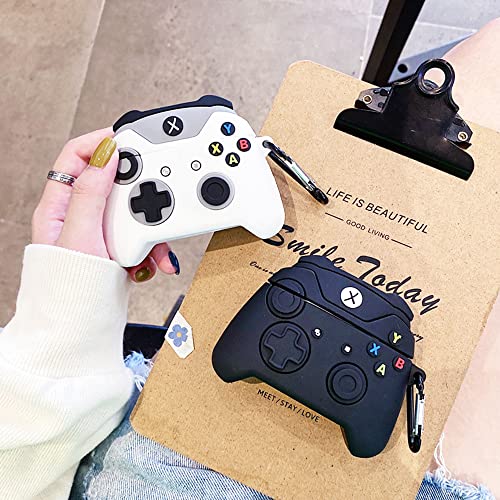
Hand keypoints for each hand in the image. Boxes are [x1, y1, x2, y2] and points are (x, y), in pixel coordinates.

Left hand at [32, 128, 179, 281]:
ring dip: (150, 224)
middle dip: (138, 190)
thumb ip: (91, 193)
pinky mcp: (117, 244)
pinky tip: (154, 258)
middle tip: (152, 195)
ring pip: (132, 207)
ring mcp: (100, 229)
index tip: (129, 140)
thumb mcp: (79, 236)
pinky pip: (141, 232)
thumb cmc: (69, 287)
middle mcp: (79, 213)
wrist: (82, 325)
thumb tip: (105, 155)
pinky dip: (152, 244)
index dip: (101, 141)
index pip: (76, 156)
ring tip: (153, 245)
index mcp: (59, 205)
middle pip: (112, 179)